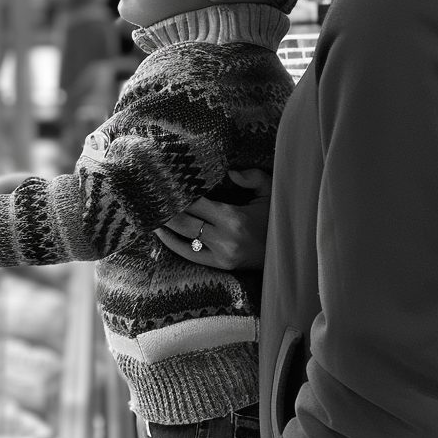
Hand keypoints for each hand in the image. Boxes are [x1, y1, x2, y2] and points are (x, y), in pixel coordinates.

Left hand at [155, 169, 271, 269]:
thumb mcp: (271, 192)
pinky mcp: (219, 266)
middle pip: (184, 220)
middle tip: (148, 191)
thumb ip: (251, 177)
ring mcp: (220, 255)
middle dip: (165, 206)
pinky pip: (189, 254)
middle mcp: (224, 238)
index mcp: (234, 218)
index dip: (178, 191)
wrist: (289, 252)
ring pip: (183, 237)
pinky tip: (160, 230)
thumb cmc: (277, 218)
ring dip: (164, 223)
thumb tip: (228, 171)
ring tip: (148, 208)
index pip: (197, 202)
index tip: (164, 179)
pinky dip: (172, 243)